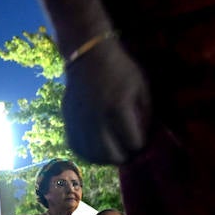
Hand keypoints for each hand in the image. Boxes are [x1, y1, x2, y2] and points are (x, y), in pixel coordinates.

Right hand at [61, 38, 151, 164]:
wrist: (87, 55)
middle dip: (123, 157)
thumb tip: (145, 137)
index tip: (141, 141)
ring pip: (92, 155)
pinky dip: (87, 154)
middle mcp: (97, 117)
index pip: (133, 141)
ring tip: (112, 154)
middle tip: (128, 152)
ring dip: (105, 159)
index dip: (140, 145)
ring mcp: (80, 120)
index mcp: (118, 106)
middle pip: (111, 154)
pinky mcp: (69, 120)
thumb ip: (145, 113)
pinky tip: (95, 152)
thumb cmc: (120, 69)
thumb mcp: (141, 87)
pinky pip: (76, 146)